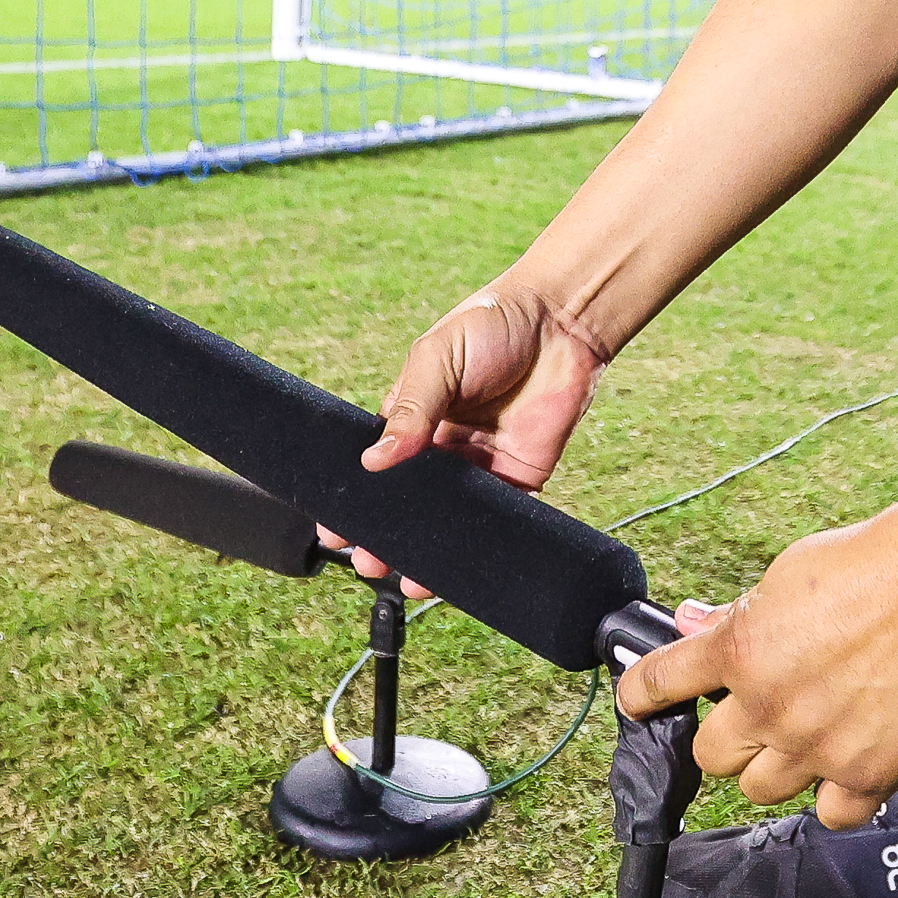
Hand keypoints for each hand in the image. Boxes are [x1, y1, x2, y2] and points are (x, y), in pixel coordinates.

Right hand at [334, 283, 610, 588]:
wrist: (562, 320)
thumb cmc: (492, 324)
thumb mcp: (437, 358)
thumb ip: (411, 409)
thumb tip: (375, 460)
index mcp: (415, 416)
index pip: (379, 466)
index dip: (359, 497)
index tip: (335, 528)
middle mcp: (444, 446)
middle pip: (411, 501)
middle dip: (388, 534)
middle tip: (368, 562)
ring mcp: (481, 463)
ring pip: (450, 518)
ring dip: (430, 548)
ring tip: (411, 577)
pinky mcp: (520, 475)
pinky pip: (499, 518)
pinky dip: (480, 542)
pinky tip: (462, 563)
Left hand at [614, 497, 897, 829]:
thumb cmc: (882, 560)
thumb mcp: (791, 572)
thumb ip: (740, 613)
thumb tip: (693, 623)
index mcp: (739, 649)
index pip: (656, 686)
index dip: (642, 696)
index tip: (642, 701)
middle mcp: (768, 705)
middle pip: (711, 755)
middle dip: (728, 734)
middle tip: (759, 712)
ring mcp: (816, 746)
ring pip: (761, 789)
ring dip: (777, 766)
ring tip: (811, 734)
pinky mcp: (869, 773)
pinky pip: (831, 814)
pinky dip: (836, 795)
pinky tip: (850, 764)